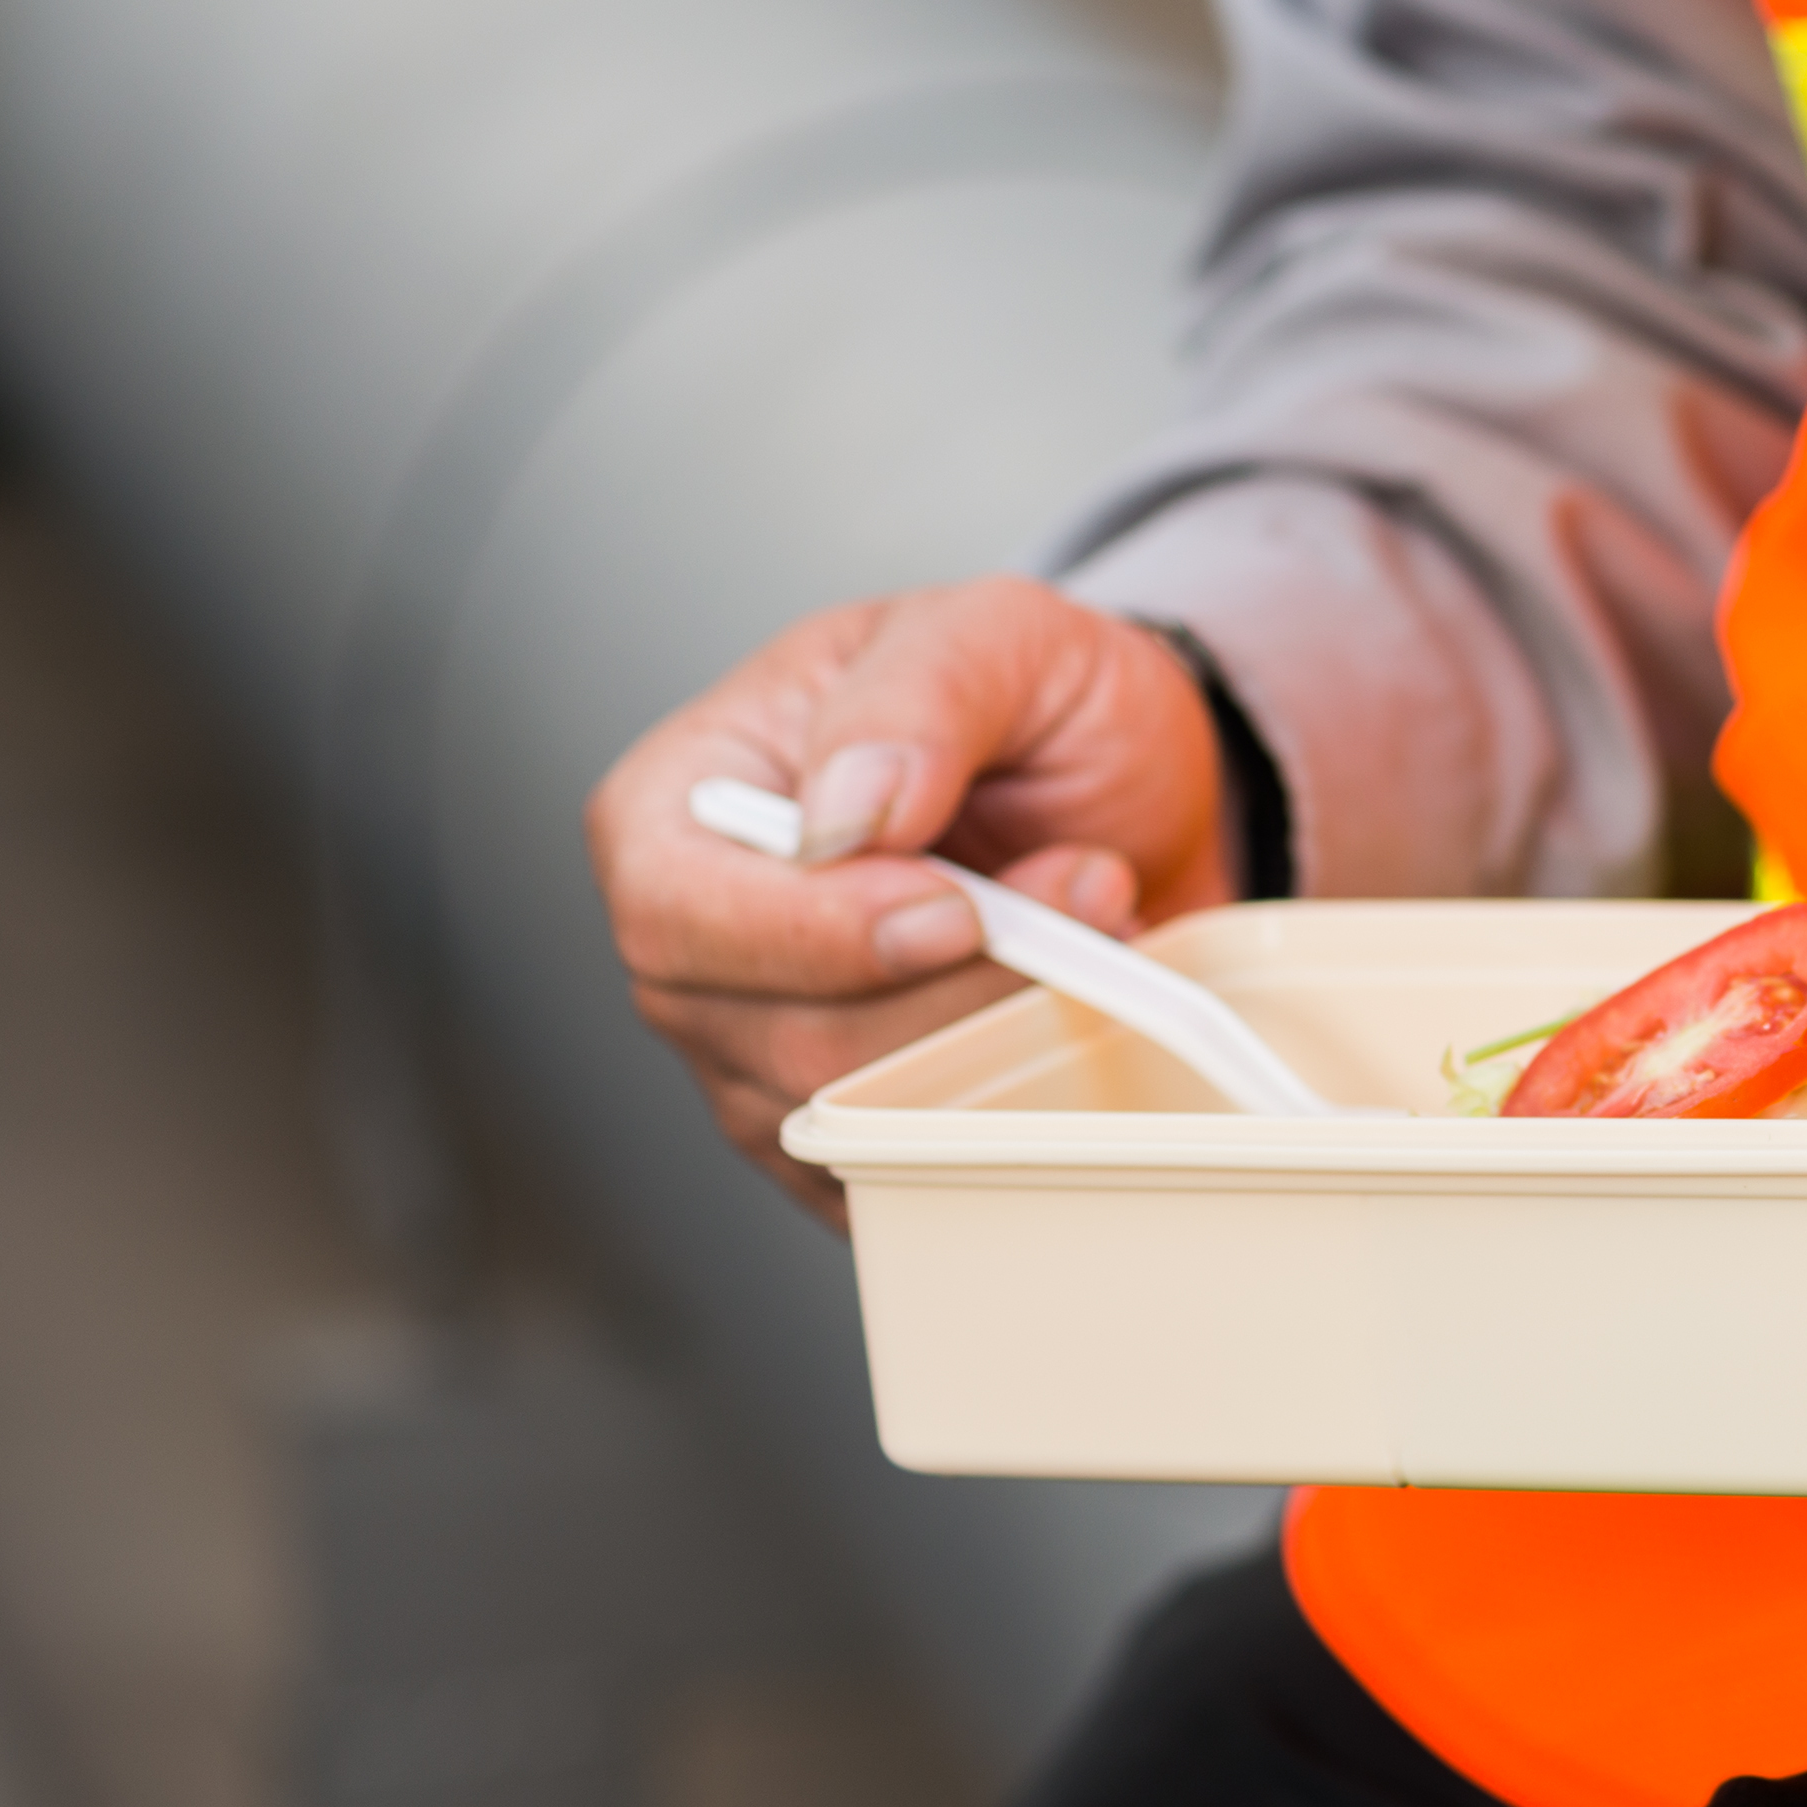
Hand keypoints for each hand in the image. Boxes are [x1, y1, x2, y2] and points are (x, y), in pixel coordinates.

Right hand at [586, 579, 1229, 1218]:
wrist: (1127, 802)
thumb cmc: (1038, 710)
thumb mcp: (1003, 636)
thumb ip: (921, 695)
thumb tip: (850, 809)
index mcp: (681, 802)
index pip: (679, 911)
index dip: (815, 934)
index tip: (957, 908)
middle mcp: (696, 943)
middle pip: (772, 1035)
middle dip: (952, 984)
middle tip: (1085, 889)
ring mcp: (757, 1053)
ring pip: (852, 1115)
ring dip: (1003, 1030)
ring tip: (1090, 928)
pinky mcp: (838, 1133)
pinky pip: (905, 1171)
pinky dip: (1011, 1102)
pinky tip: (1061, 1015)